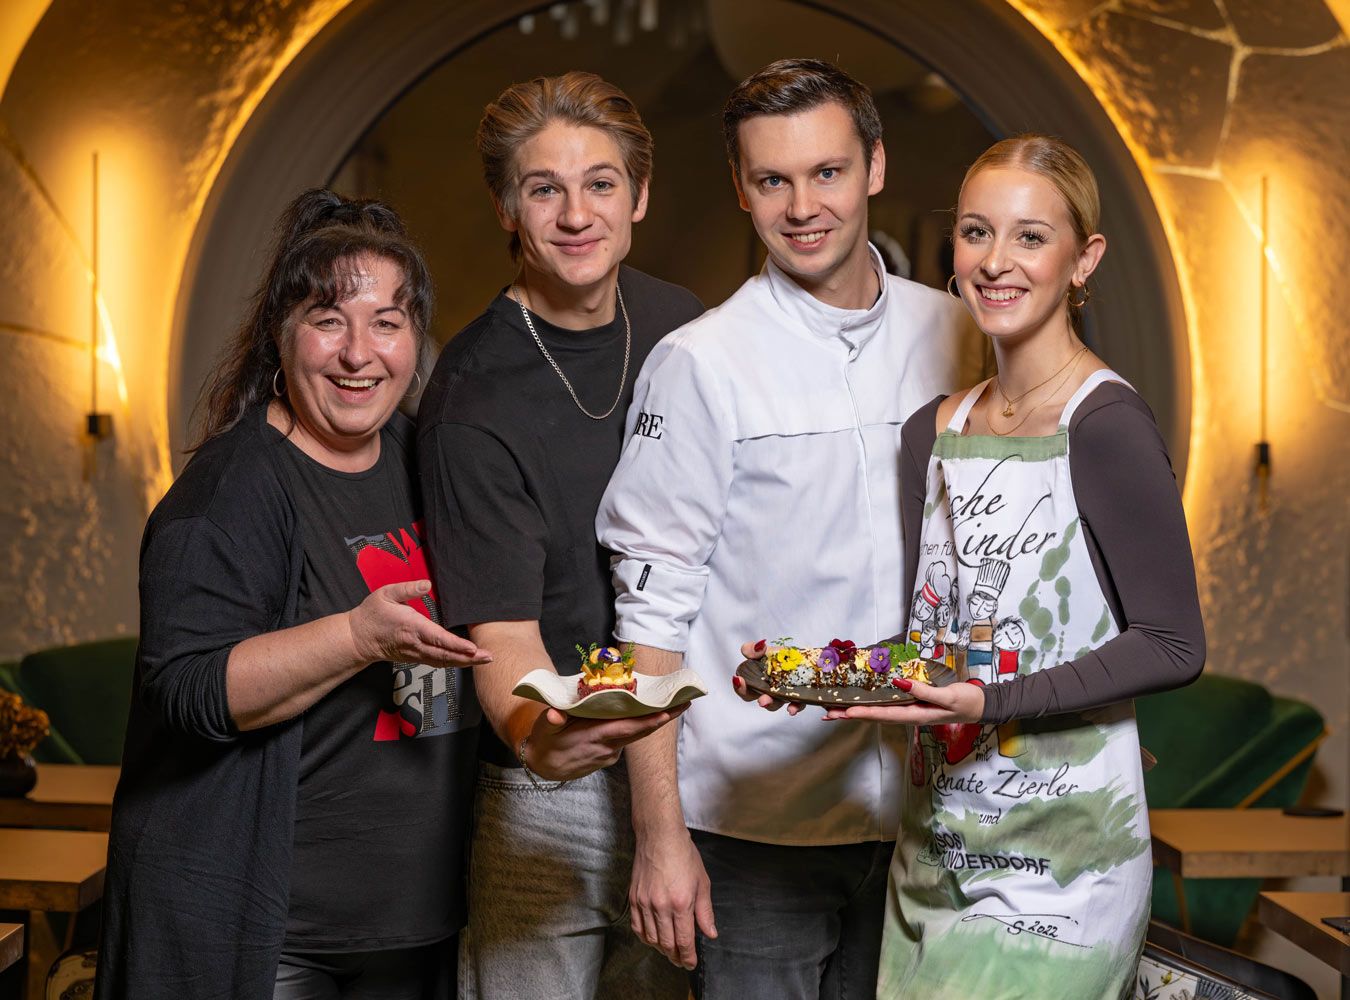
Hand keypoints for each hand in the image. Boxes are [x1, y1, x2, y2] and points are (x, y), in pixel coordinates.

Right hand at [348, 580, 490, 667]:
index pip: (438, 638)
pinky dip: (453, 663)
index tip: (472, 648)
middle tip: (488, 657)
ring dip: (464, 662)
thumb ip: (407, 589)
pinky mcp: (415, 657)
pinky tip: (465, 661)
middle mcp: (415, 644)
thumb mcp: (386, 594)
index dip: (456, 645)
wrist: (357, 638)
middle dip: (468, 657)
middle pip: (445, 655)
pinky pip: (437, 662)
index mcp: (411, 627)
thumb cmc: (372, 614)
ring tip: (483, 660)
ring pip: (443, 661)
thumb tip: (426, 584)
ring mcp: (415, 653)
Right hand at [525, 704, 687, 780]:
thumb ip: (552, 720)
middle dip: (664, 717)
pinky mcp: (609, 757)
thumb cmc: (545, 742)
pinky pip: (626, 739)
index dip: (649, 722)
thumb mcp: (544, 728)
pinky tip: (644, 714)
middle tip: (686, 702)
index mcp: (594, 737)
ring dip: (652, 721)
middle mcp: (607, 747)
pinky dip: (636, 727)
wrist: (543, 766)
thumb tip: (555, 715)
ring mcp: (610, 754)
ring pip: (635, 735)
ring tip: (672, 702)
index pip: (627, 728)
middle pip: (641, 732)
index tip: (668, 712)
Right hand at [630, 827, 716, 968]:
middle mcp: (661, 906)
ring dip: (661, 949)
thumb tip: (710, 933)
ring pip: (651, 938)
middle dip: (676, 957)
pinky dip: (645, 937)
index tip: (691, 964)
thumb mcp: (702, 882)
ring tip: (669, 952)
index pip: (684, 941)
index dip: (688, 957)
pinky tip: (652, 939)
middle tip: (681, 961)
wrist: (659, 836)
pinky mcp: (634, 898)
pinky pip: (637, 926)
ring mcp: (644, 903)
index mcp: (681, 903)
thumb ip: (705, 912)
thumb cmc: (683, 855)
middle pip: (666, 944)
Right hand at [734, 639, 806, 715]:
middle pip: (759, 699)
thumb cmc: (783, 656)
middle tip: (760, 699)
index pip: (745, 689)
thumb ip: (755, 649)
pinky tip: (792, 708)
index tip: (739, 679)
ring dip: (771, 704)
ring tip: (769, 701)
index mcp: (758, 680)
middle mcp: (770, 691)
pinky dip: (794, 707)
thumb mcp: (768, 650)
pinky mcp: (800, 698)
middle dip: (758, 699)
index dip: (740, 687)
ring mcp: (784, 696)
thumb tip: (756, 646)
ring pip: (775, 704)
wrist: (806, 659)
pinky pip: (796, 705)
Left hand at [822, 677, 984, 724]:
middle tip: (827, 713)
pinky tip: (859, 704)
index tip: (844, 711)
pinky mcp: (911, 706)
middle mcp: (908, 716)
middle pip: (875, 717)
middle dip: (851, 715)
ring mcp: (909, 712)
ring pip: (878, 714)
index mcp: (916, 715)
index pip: (884, 716)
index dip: (863, 713)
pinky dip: (869, 707)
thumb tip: (900, 682)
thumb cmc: (965, 701)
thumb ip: (924, 691)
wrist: (979, 706)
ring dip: (856, 713)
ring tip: (834, 711)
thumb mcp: (947, 696)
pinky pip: (886, 708)